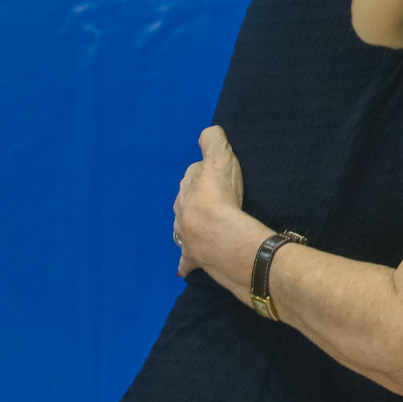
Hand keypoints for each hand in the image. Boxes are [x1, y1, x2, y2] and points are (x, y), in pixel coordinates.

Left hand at [173, 126, 251, 288]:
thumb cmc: (221, 196)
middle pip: (187, 201)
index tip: (216, 174)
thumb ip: (213, 142)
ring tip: (202, 225)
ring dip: (190, 225)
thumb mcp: (219, 160)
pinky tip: (183, 269)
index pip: (193, 175)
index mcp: (187, 189)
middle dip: (196, 198)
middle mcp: (181, 212)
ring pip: (184, 227)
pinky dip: (185, 263)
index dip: (205, 173)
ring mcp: (185, 236)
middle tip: (213, 198)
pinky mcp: (193, 258)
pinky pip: (186, 261)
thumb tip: (207, 132)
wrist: (219, 237)